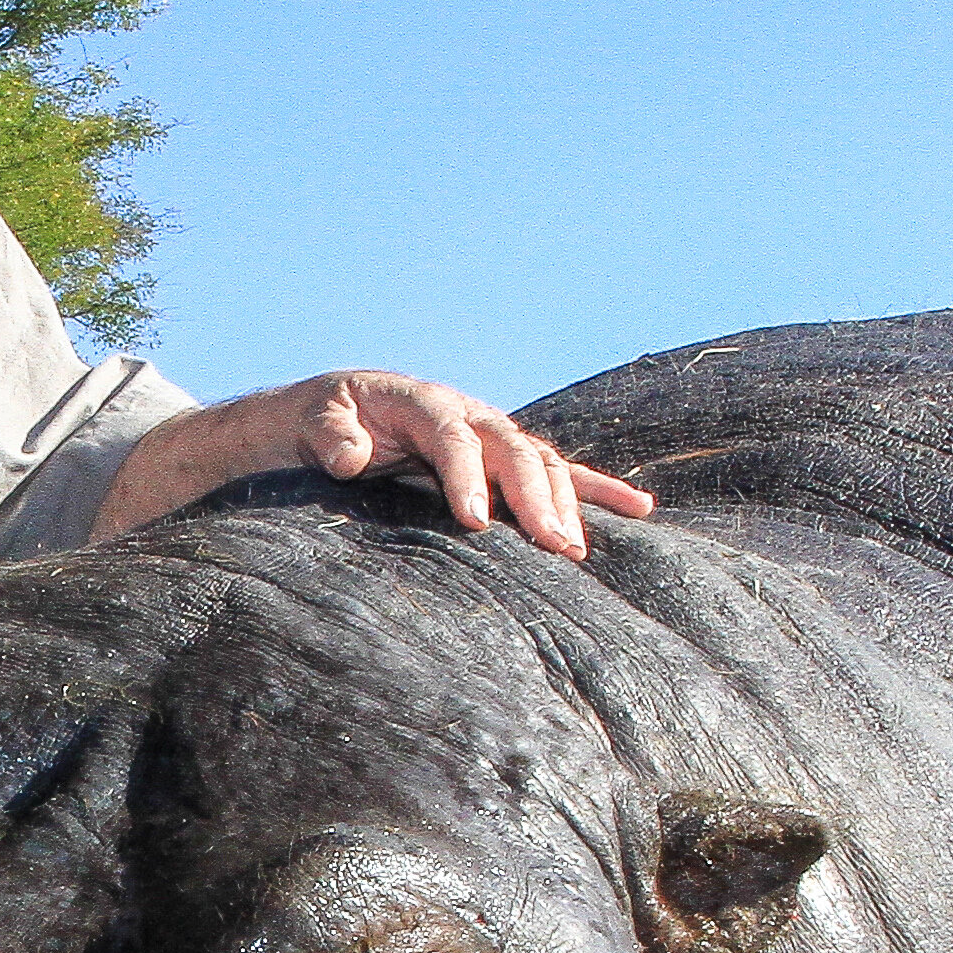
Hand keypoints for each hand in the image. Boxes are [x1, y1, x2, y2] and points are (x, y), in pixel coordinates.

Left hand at [292, 370, 653, 557]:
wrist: (332, 416)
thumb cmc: (321, 421)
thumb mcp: (312, 422)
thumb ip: (330, 435)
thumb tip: (350, 456)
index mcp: (424, 403)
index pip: (454, 437)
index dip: (465, 476)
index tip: (473, 521)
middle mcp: (469, 415)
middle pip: (512, 450)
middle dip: (533, 497)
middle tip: (550, 546)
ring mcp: (492, 436)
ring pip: (542, 463)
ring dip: (564, 504)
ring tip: (575, 550)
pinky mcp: (503, 460)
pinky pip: (559, 472)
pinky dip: (597, 490)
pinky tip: (640, 509)